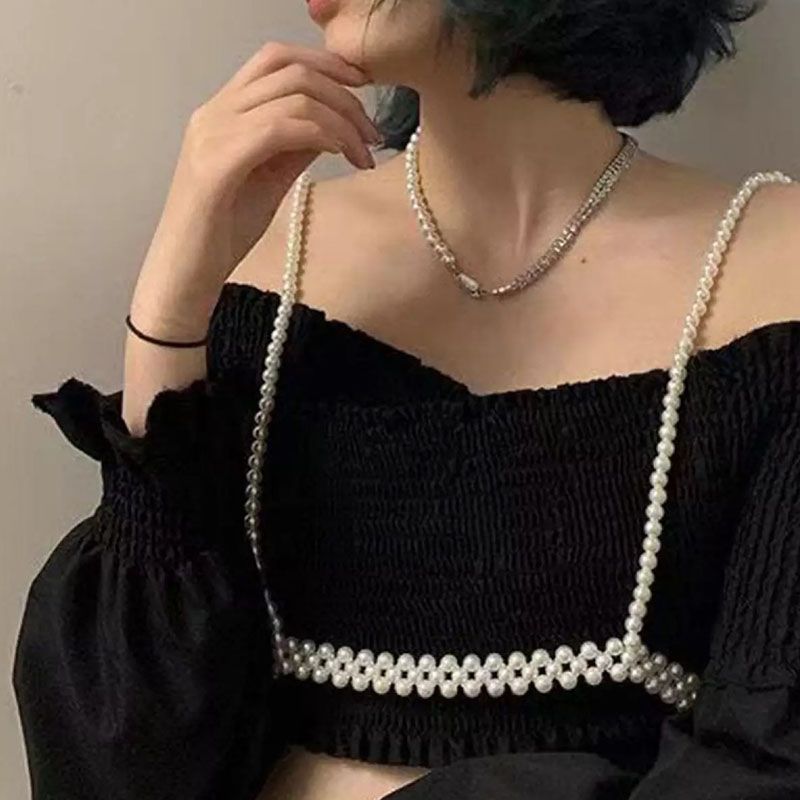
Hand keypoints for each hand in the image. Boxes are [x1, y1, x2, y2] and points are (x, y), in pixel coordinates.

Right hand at [131, 40, 379, 331]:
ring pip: (291, 95)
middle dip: (343, 92)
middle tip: (373, 132)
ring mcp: (213, 135)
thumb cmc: (222, 234)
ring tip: (364, 153)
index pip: (277, 59)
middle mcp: (214, 113)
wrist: (185, 273)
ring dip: (341, 119)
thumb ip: (294, 148)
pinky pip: (278, 129)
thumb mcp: (269, 182)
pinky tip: (339, 154)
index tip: (365, 89)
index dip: (326, 64)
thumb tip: (332, 126)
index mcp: (223, 112)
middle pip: (289, 68)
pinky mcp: (218, 164)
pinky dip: (319, 134)